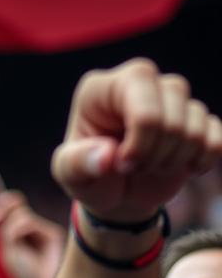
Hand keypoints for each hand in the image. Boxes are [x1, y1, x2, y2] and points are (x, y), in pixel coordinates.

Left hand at [0, 191, 64, 277]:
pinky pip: (29, 222)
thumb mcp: (9, 249)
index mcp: (20, 230)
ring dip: (11, 229)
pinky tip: (23, 243)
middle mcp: (33, 227)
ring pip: (21, 214)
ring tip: (15, 245)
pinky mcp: (53, 232)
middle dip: (3, 207)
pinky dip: (20, 231)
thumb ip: (7, 229)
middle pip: (16, 204)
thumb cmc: (24, 272)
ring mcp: (43, 229)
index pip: (14, 205)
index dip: (4, 202)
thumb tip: (4, 211)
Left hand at [52, 59, 221, 222]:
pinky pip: (216, 135)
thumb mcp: (70, 175)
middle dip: (157, 150)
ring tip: (150, 168)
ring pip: (195, 123)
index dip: (140, 138)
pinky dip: (204, 158)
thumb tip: (107, 157)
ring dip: (174, 159)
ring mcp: (171, 98)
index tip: (122, 165)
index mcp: (102, 88)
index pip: (142, 97)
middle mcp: (139, 82)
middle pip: (174, 107)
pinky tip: (185, 169)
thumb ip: (78, 164)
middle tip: (133, 169)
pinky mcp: (196, 119)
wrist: (115, 194)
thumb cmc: (89, 177)